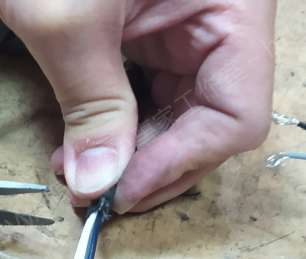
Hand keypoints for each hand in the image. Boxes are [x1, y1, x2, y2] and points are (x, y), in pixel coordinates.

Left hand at [0, 0, 276, 212]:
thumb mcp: (68, 19)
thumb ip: (89, 104)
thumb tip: (98, 183)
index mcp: (233, 7)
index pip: (237, 114)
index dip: (181, 163)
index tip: (124, 193)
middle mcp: (222, 19)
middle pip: (210, 120)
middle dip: (151, 163)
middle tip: (96, 192)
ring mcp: (188, 23)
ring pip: (180, 111)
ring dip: (132, 149)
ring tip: (79, 168)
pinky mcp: (154, 25)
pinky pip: (151, 88)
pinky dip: (119, 118)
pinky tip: (82, 140)